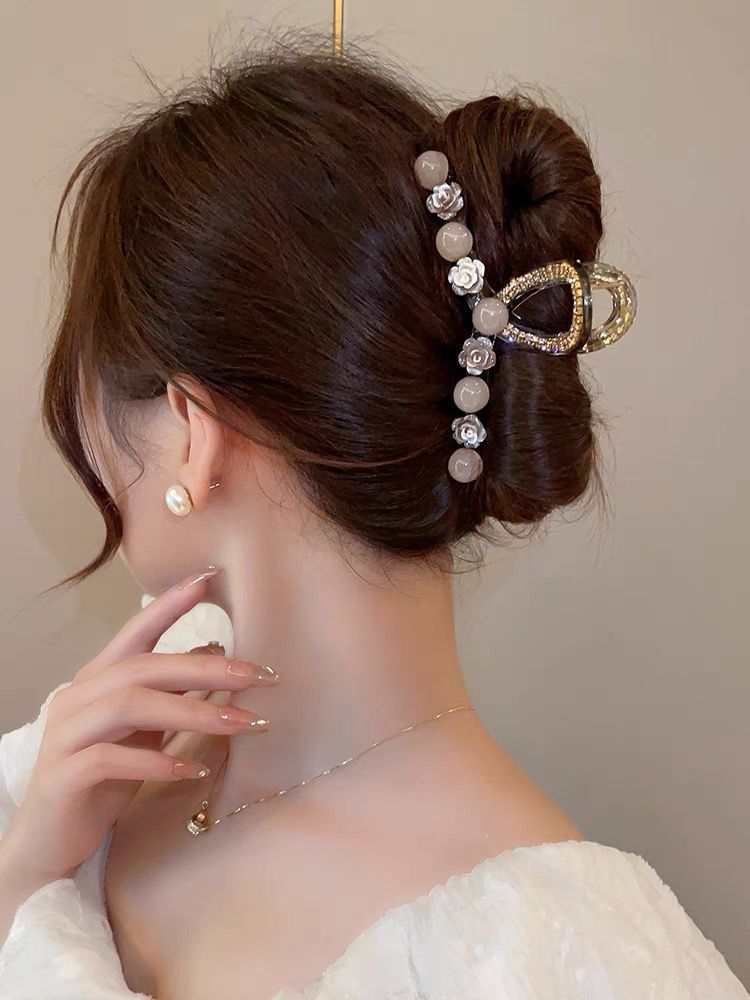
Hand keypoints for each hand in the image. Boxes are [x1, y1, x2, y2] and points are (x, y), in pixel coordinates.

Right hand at [1, 569, 275, 890]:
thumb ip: (172, 695)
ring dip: (192, 710)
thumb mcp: (144, 732)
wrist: (50, 844)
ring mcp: (66, 734)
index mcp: (97, 681)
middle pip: (144, 667)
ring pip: (130, 704)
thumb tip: (219, 654)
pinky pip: (110, 757)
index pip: (135, 633)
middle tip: (256, 676)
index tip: (208, 579)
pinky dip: (155, 759)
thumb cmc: (103, 782)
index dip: (169, 604)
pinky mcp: (63, 775)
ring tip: (239, 723)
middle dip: (205, 668)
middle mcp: (78, 698)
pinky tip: (190, 766)